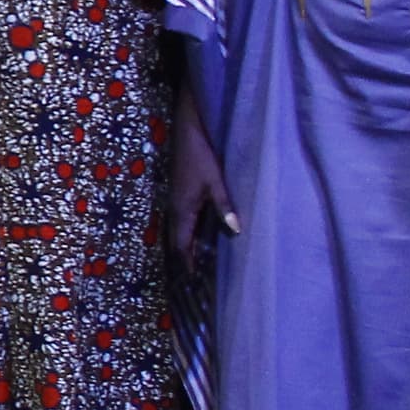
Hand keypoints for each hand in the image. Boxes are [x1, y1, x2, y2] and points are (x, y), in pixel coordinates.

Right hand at [166, 98, 238, 260]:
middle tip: (197, 275)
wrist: (186, 129)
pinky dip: (188, 231)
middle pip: (177, 240)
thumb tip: (235, 230)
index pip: (182, 244)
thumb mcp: (216, 181)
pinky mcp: (179, 192)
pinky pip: (181, 219)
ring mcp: (174, 199)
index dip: (188, 262)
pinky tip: (199, 232)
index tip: (194, 280)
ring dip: (186, 244)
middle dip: (186, 257)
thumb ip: (224, 206)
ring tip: (198, 259)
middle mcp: (174, 208)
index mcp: (182, 209)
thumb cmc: (201, 155)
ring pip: (178, 230)